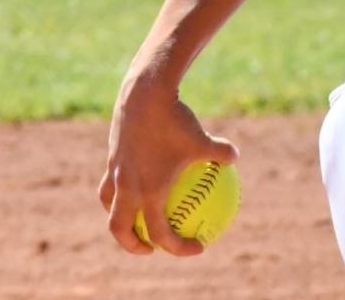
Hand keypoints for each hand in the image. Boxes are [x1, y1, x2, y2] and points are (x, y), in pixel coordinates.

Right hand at [97, 73, 239, 256]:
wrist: (143, 95)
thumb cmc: (176, 120)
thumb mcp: (204, 138)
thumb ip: (220, 152)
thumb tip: (235, 158)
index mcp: (149, 192)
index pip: (161, 234)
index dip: (178, 248)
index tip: (197, 247)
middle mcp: (127, 186)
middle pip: (119, 229)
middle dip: (132, 245)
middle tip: (150, 248)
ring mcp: (116, 172)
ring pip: (109, 205)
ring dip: (120, 217)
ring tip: (133, 218)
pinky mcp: (111, 156)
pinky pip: (111, 179)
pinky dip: (120, 187)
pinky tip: (136, 178)